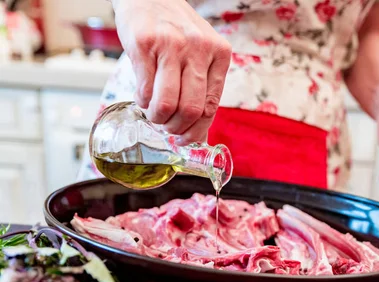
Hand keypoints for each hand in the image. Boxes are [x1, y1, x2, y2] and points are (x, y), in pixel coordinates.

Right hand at [112, 0, 231, 143]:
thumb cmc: (175, 29)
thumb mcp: (201, 51)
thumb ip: (203, 85)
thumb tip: (197, 132)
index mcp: (220, 54)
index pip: (211, 107)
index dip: (197, 131)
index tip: (186, 139)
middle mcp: (199, 49)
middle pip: (190, 110)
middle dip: (176, 128)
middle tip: (167, 128)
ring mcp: (172, 45)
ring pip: (167, 104)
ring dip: (157, 118)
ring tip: (154, 113)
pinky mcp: (145, 44)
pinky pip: (145, 90)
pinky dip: (143, 102)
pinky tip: (143, 96)